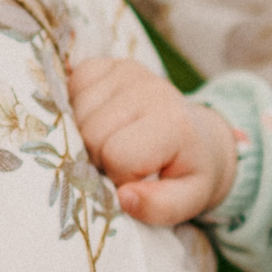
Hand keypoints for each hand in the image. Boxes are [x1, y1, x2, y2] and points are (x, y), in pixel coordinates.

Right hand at [66, 55, 240, 225]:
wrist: (198, 139)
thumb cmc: (187, 173)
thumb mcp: (187, 201)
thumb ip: (159, 208)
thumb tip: (124, 198)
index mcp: (172, 123)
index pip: (117, 154)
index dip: (119, 175)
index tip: (137, 177)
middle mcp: (151, 89)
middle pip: (90, 133)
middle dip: (98, 157)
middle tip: (122, 162)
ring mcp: (129, 71)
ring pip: (75, 111)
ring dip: (85, 134)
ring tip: (113, 142)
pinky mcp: (110, 64)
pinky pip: (73, 83)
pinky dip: (78, 106)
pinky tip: (102, 119)